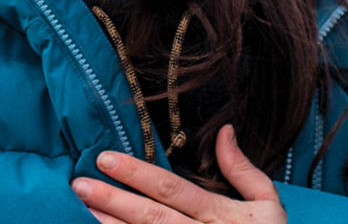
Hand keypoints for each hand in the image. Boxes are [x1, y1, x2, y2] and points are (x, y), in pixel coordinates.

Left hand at [73, 127, 283, 223]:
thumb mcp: (268, 206)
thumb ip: (244, 171)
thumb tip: (224, 131)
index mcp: (222, 216)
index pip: (172, 190)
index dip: (137, 174)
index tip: (104, 158)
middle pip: (152, 217)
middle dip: (114, 199)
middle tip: (79, 184)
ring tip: (82, 209)